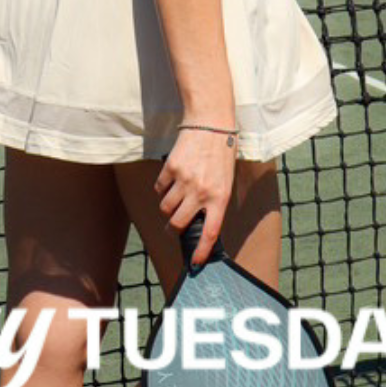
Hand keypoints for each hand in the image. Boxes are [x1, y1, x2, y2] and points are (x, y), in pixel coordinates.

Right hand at [154, 125, 236, 267]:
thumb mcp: (225, 180)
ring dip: (168, 207)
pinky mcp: (170, 168)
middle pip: (177, 223)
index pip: (209, 232)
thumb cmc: (222, 153)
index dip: (201, 251)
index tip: (195, 262)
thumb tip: (198, 222)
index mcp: (219, 197)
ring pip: (166, 207)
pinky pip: (159, 189)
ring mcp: (184, 180)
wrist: (211, 124)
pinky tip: (172, 179)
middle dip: (173, 228)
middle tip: (174, 225)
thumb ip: (213, 201)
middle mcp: (201, 191)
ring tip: (175, 196)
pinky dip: (163, 188)